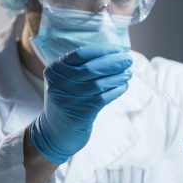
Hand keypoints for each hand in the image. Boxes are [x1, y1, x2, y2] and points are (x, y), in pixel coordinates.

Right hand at [30, 45, 131, 164]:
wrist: (55, 133)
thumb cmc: (67, 102)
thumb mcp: (66, 82)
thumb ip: (82, 68)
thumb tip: (113, 56)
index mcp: (55, 71)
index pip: (80, 54)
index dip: (102, 51)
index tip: (117, 50)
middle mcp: (59, 84)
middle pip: (91, 68)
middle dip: (113, 62)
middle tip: (128, 60)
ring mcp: (69, 99)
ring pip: (99, 84)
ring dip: (117, 77)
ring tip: (128, 74)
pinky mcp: (80, 113)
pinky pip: (103, 98)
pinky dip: (116, 91)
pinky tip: (123, 87)